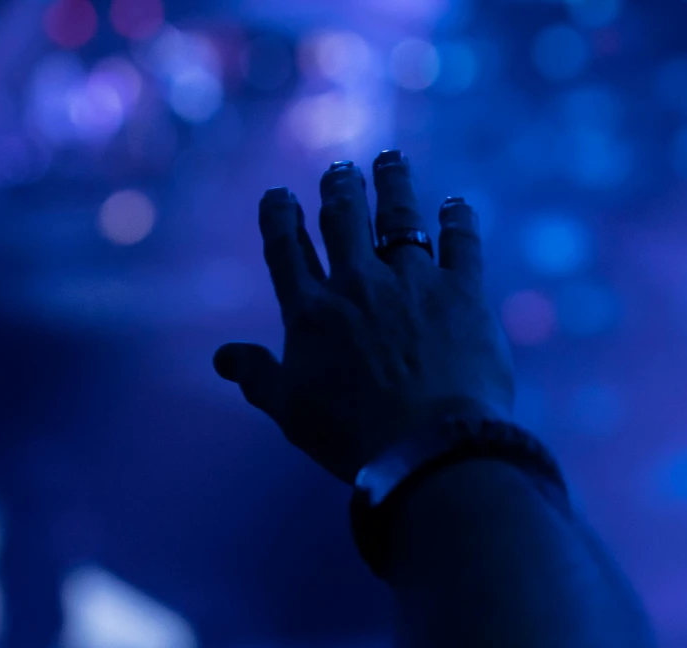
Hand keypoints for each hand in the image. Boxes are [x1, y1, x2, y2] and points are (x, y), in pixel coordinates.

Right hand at [213, 154, 513, 481]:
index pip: (287, 248)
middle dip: (339, 187)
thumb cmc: (353, 438)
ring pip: (400, 217)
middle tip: (341, 169)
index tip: (279, 194)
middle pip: (344, 219)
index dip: (280, 215)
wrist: (427, 447)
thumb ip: (257, 377)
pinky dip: (459, 219)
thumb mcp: (291, 413)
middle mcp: (358, 284)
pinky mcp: (463, 293)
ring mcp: (412, 283)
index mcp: (310, 311)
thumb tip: (222, 358)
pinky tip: (457, 204)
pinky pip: (461, 243)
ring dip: (394, 184)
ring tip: (391, 160)